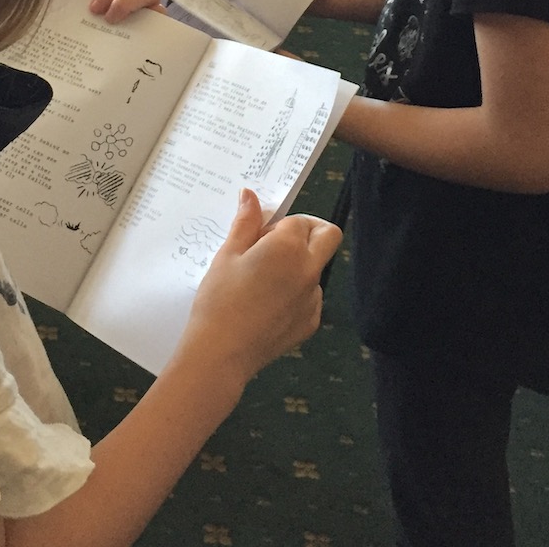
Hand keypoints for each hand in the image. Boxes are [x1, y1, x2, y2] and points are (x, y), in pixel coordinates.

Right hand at [180, 189, 341, 384]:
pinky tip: (267, 305)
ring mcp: (314, 298)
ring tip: (262, 283)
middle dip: (309, 231)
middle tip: (279, 243)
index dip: (278, 224)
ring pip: (316, 267)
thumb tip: (250, 194)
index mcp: (289, 247)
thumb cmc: (220, 299)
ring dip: (299, 265)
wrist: (221, 354)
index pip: (298, 220)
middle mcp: (309, 269)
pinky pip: (310, 296)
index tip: (259, 236)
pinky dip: (295, 293)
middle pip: (328, 236)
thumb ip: (245, 222)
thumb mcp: (227, 255)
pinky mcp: (311, 322)